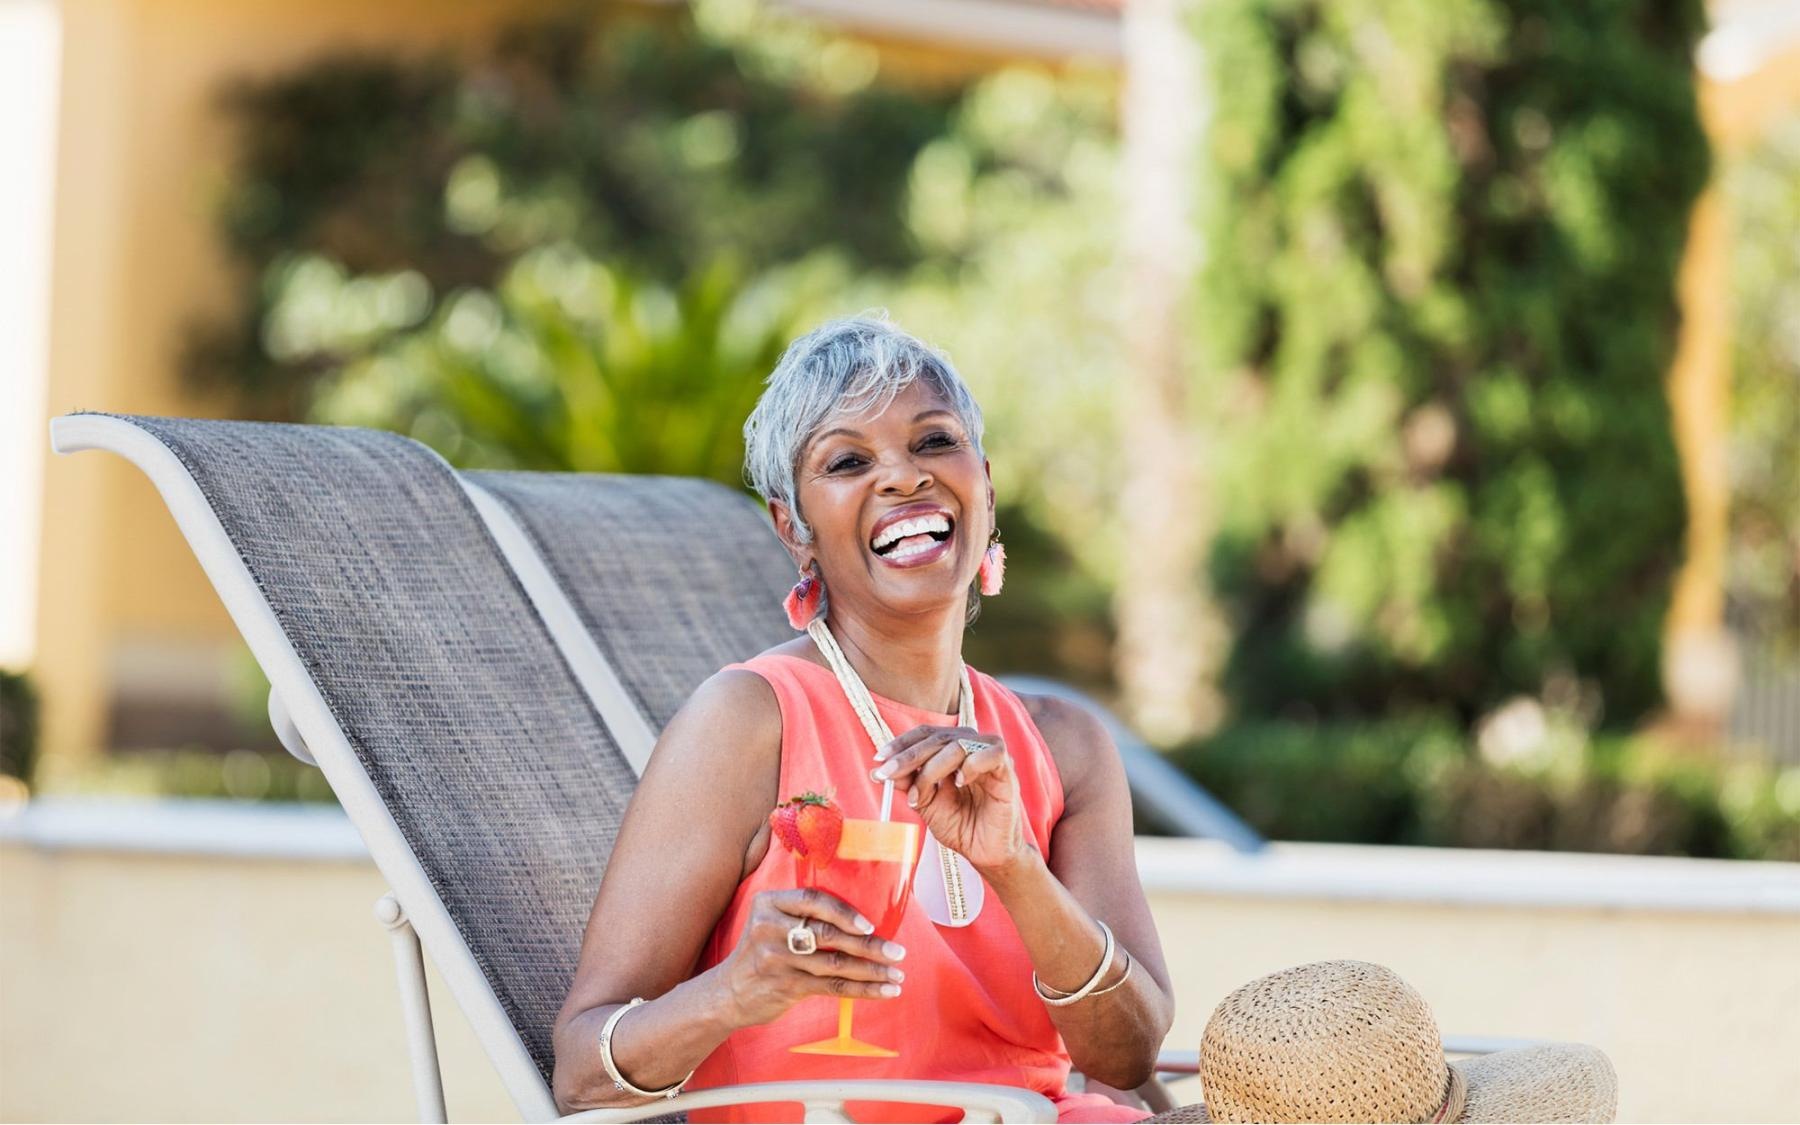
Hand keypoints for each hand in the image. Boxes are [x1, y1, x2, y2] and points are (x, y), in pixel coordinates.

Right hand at [717, 888, 907, 1027]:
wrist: (728, 992)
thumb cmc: (761, 951)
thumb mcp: (769, 920)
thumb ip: (801, 912)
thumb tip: (859, 913)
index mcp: (769, 903)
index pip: (812, 900)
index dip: (843, 912)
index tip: (870, 924)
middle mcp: (770, 928)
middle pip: (828, 934)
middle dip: (869, 944)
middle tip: (898, 952)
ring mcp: (777, 959)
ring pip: (835, 964)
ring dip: (872, 971)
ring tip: (897, 974)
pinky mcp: (786, 986)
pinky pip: (832, 987)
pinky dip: (862, 989)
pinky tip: (883, 990)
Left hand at [871, 725, 1027, 873]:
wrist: (985, 853)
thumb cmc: (960, 826)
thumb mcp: (926, 804)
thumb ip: (908, 784)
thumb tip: (878, 771)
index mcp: (951, 750)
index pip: (925, 734)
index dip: (901, 744)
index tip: (878, 761)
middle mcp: (971, 746)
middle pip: (937, 737)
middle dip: (908, 757)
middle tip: (888, 774)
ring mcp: (990, 755)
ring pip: (958, 745)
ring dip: (932, 768)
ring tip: (921, 796)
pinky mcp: (1007, 770)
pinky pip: (990, 753)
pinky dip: (971, 765)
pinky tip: (959, 783)